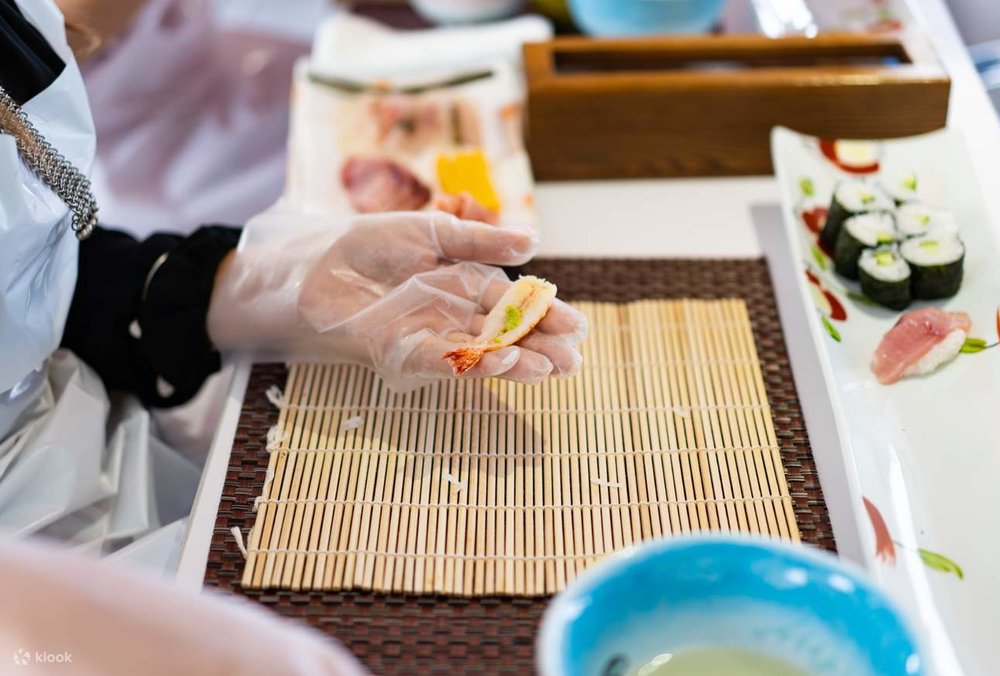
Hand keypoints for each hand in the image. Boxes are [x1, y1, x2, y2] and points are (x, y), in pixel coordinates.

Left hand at [297, 212, 586, 389]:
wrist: (308, 264)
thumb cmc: (364, 245)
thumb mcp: (429, 232)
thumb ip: (478, 241)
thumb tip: (534, 244)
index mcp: (463, 285)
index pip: (513, 304)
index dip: (544, 315)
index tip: (577, 328)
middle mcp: (452, 315)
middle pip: (503, 334)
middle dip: (538, 348)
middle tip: (573, 362)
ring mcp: (428, 335)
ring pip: (480, 353)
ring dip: (514, 363)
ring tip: (548, 369)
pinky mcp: (400, 351)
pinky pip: (442, 359)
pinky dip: (470, 362)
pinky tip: (501, 361)